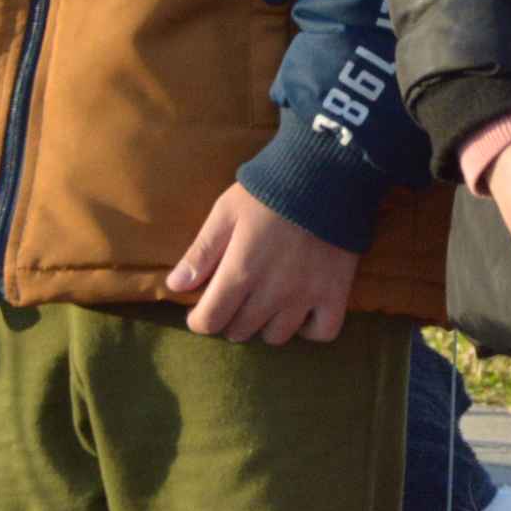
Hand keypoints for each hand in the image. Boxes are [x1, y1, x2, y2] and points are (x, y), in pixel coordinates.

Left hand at [167, 183, 361, 344]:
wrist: (326, 173)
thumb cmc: (269, 191)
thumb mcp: (226, 213)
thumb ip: (200, 252)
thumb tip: (175, 285)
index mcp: (241, 273)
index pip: (210, 320)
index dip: (199, 319)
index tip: (200, 310)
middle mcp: (272, 294)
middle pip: (241, 331)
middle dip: (229, 319)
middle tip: (233, 301)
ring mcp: (307, 296)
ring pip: (277, 336)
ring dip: (264, 326)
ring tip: (264, 306)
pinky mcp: (336, 293)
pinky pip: (322, 332)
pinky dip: (309, 330)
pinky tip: (300, 313)